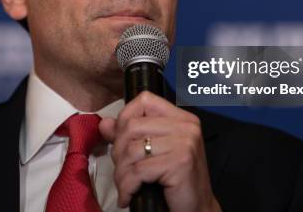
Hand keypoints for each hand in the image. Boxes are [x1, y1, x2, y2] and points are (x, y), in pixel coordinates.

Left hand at [99, 91, 220, 211]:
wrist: (197, 209)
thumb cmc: (175, 181)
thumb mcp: (152, 153)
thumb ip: (129, 135)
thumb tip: (105, 124)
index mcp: (181, 118)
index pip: (144, 100)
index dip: (125, 118)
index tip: (121, 141)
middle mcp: (186, 126)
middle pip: (132, 126)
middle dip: (118, 152)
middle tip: (122, 171)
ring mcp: (185, 143)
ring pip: (132, 150)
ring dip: (121, 173)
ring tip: (125, 186)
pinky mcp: (180, 162)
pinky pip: (139, 170)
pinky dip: (127, 186)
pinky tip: (128, 196)